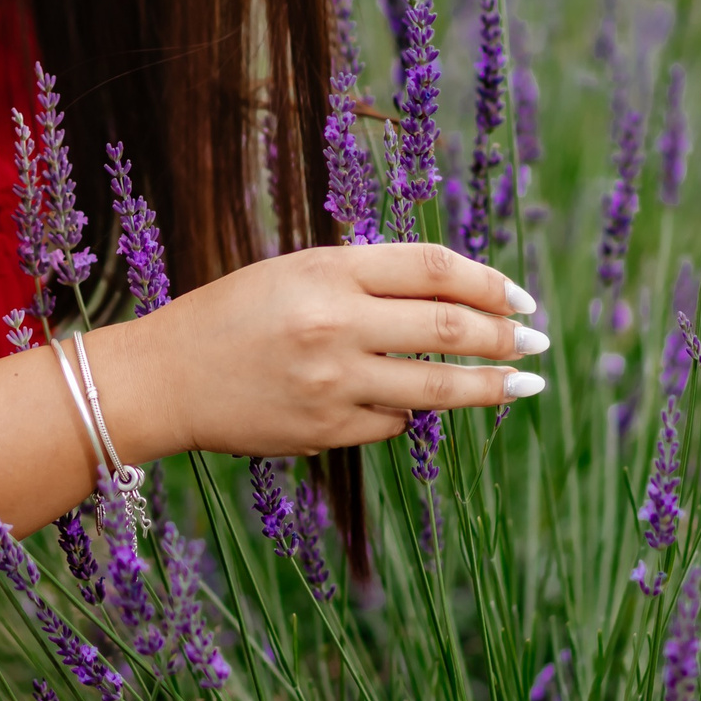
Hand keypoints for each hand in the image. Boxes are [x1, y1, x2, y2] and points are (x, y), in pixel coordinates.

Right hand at [98, 242, 547, 460]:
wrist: (164, 377)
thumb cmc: (230, 315)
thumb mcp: (294, 272)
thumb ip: (365, 280)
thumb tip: (453, 299)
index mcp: (327, 270)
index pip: (434, 268)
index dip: (488, 282)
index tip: (520, 298)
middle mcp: (334, 324)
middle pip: (450, 328)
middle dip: (505, 336)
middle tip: (537, 343)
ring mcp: (332, 383)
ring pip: (437, 387)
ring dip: (490, 386)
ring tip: (524, 383)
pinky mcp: (325, 431)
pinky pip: (393, 423)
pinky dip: (409, 411)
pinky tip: (410, 405)